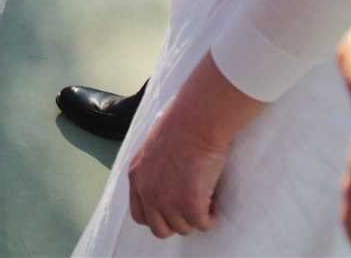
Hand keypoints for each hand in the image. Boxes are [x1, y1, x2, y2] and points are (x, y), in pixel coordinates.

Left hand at [124, 56, 262, 238]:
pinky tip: (214, 198)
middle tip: (191, 205)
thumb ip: (152, 172)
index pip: (139, 216)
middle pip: (160, 229)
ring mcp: (167, 200)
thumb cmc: (181, 125)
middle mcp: (147, 192)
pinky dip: (212, 217)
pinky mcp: (190, 203)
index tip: (173, 208)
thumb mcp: (152, 149)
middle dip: (177, 221)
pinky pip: (204, 224)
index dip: (159, 216)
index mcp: (136, 177)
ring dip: (196, 216)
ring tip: (205, 194)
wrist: (196, 120)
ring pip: (184, 228)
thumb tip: (166, 186)